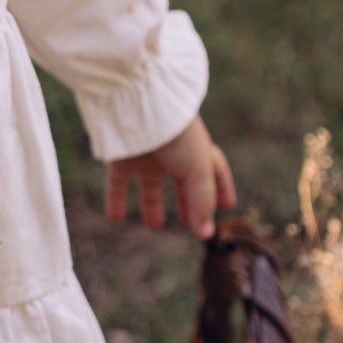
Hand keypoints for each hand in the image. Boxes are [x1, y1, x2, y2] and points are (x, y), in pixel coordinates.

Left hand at [104, 116, 236, 240]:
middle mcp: (173, 153)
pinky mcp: (121, 156)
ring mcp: (147, 154)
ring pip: (150, 183)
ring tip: (154, 224)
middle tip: (188, 222)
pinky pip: (117, 181)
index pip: (215, 171)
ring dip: (152, 204)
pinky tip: (115, 218)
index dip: (222, 188)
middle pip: (182, 181)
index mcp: (198, 150)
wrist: (139, 107)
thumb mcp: (197, 172)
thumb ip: (201, 204)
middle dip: (186, 201)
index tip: (227, 206)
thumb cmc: (177, 136)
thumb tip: (206, 234)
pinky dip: (116, 199)